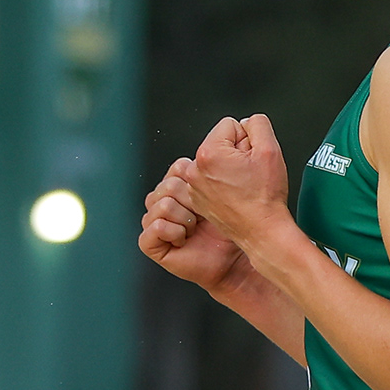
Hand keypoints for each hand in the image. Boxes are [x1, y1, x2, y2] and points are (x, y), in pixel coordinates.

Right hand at [138, 161, 249, 293]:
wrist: (236, 259)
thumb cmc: (238, 224)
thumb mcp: (237, 185)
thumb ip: (232, 159)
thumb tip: (236, 130)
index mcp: (183, 184)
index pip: (181, 166)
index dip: (199, 179)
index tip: (217, 195)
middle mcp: (166, 200)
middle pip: (170, 183)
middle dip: (193, 199)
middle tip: (205, 214)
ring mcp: (156, 220)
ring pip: (160, 202)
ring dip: (185, 216)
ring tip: (196, 226)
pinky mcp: (150, 242)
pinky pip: (155, 226)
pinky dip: (175, 231)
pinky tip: (186, 238)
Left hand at [175, 115, 291, 249]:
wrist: (261, 230)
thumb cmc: (264, 198)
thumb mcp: (271, 150)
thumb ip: (259, 124)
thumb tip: (249, 122)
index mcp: (209, 153)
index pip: (231, 125)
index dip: (248, 139)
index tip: (252, 158)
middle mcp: (195, 169)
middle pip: (221, 142)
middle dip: (237, 152)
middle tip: (250, 173)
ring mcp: (194, 186)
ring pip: (216, 161)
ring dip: (230, 168)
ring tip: (244, 184)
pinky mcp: (198, 199)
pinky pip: (211, 178)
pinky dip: (223, 183)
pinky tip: (236, 194)